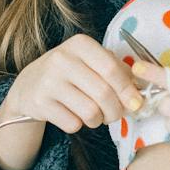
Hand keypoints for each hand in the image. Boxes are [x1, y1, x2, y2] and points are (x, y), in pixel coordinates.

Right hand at [5, 35, 143, 135]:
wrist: (28, 86)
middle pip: (103, 93)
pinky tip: (74, 116)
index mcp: (80, 44)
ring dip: (98, 120)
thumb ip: (116, 70)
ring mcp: (48, 81)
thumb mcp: (90, 62)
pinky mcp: (40, 103)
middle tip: (116, 115)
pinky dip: (79, 125)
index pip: (112, 68)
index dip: (128, 89)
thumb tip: (141, 89)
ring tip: (95, 117)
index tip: (136, 103)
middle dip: (116, 111)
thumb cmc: (69, 74)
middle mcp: (62, 58)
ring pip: (90, 111)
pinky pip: (73, 123)